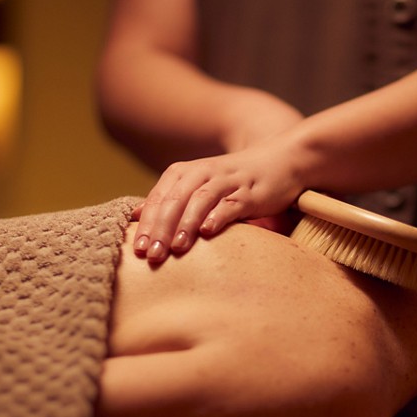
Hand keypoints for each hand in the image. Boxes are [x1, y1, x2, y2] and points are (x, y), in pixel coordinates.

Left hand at [131, 139, 307, 262]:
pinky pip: (230, 203)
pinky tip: (208, 232)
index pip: (159, 199)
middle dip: (161, 229)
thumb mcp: (197, 185)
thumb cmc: (233, 181)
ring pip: (200, 201)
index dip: (146, 224)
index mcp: (184, 173)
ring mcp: (227, 181)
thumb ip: (169, 199)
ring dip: (186, 225)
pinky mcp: (249, 192)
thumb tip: (136, 215)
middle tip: (152, 255)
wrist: (280, 161)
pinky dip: (218, 216)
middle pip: (175, 200)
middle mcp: (202, 173)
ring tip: (176, 248)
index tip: (137, 251)